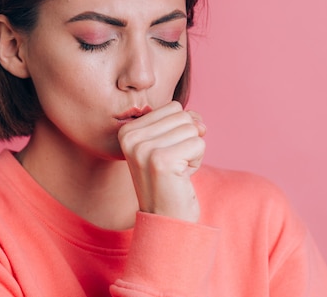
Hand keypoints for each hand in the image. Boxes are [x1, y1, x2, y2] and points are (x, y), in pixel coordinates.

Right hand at [118, 101, 205, 222]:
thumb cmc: (171, 180)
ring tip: (176, 171)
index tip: (166, 155)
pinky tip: (181, 177)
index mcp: (127, 131)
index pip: (173, 107)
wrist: (166, 219)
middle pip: (183, 116)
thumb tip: (199, 121)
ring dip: (192, 152)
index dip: (179, 131)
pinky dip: (197, 162)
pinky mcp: (162, 160)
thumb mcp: (172, 143)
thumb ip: (184, 121)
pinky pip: (198, 144)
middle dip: (187, 141)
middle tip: (173, 165)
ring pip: (192, 129)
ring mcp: (143, 149)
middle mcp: (130, 138)